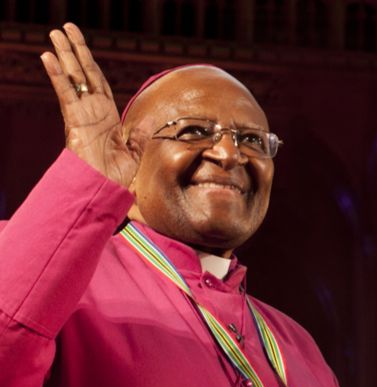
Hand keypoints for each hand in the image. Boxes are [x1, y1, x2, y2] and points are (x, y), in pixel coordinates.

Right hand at [40, 23, 141, 187]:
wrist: (104, 189)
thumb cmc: (115, 176)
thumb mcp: (134, 153)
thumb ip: (139, 135)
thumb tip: (150, 120)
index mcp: (106, 115)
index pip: (98, 82)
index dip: (91, 63)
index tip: (82, 46)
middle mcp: (92, 110)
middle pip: (84, 73)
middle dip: (75, 50)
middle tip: (65, 28)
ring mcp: (82, 113)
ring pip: (73, 77)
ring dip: (64, 54)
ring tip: (54, 33)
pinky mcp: (74, 119)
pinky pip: (65, 93)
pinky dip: (57, 75)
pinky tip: (48, 57)